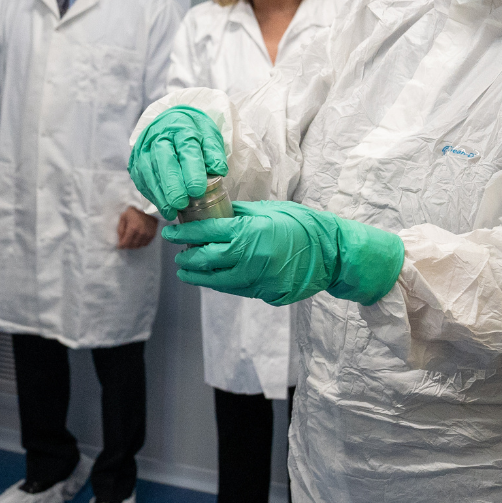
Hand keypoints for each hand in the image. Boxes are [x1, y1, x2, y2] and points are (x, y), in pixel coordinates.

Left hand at [116, 207, 157, 248]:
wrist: (148, 209)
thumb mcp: (123, 217)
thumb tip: (120, 240)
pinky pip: (144, 244)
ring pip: (138, 246)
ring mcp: (147, 235)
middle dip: (126, 245)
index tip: (119, 246)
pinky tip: (137, 239)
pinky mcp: (152, 235)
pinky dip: (140, 244)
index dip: (121, 246)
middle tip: (124, 242)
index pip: (125, 242)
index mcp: (133, 228)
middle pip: (131, 246)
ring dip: (133, 245)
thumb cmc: (134, 213)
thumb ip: (120, 229)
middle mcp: (141, 233)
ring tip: (130, 240)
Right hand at [128, 107, 228, 219]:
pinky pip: (141, 180)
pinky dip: (152, 195)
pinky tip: (163, 206)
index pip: (186, 149)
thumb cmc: (191, 132)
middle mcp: (159, 137)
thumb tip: (218, 170)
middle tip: (181, 203)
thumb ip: (214, 152)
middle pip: (163, 161)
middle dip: (172, 185)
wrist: (168, 123)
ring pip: (149, 172)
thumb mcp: (208, 135)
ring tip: (172, 212)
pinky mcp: (136, 161)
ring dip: (160, 195)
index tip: (197, 191)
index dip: (192, 171)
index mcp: (181, 128)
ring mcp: (144, 149)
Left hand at [162, 200, 403, 306]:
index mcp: (248, 231)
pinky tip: (209, 278)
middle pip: (205, 260)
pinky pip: (232, 289)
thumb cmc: (302, 225)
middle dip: (186, 257)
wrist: (330, 252)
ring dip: (196, 275)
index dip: (184, 234)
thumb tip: (215, 215)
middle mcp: (248, 256)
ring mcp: (255, 278)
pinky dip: (217, 283)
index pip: (205, 233)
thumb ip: (240, 215)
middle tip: (178, 253)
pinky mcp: (263, 292)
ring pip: (215, 280)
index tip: (170, 233)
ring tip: (186, 270)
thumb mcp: (269, 210)